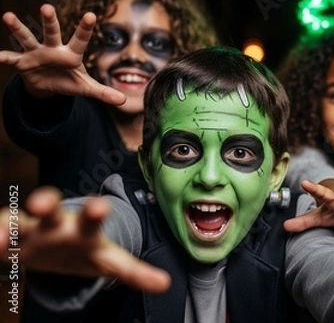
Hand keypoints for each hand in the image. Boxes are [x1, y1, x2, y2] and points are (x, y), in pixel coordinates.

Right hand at [0, 4, 124, 103]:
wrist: (48, 85)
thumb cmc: (69, 80)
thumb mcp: (86, 88)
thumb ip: (103, 92)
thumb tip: (123, 100)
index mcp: (71, 54)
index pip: (80, 40)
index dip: (85, 28)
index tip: (91, 15)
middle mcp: (53, 49)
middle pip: (52, 32)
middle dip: (49, 21)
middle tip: (46, 7)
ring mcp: (36, 53)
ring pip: (27, 39)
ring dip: (18, 29)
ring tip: (9, 17)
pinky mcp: (23, 62)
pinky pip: (11, 58)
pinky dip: (4, 57)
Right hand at [0, 187, 168, 292]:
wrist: (46, 246)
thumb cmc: (81, 251)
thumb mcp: (107, 260)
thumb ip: (134, 272)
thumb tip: (165, 283)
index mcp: (83, 231)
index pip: (91, 221)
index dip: (94, 213)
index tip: (99, 206)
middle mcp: (57, 225)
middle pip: (54, 212)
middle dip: (49, 203)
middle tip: (43, 203)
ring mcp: (32, 229)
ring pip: (22, 217)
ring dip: (15, 217)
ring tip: (18, 215)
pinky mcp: (10, 234)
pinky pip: (2, 229)